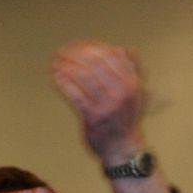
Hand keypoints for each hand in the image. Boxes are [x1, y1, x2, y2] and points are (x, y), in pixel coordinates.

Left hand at [52, 40, 148, 162]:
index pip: (112, 55)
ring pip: (84, 76)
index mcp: (134, 82)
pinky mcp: (92, 116)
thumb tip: (119, 49)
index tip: (78, 44)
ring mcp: (107, 104)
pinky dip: (63, 83)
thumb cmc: (126, 118)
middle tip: (62, 51)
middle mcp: (123, 91)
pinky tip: (55, 77)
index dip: (93, 46)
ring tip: (55, 62)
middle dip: (76, 53)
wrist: (123, 148)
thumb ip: (131, 71)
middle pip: (96, 63)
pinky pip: (75, 95)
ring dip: (66, 66)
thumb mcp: (137, 93)